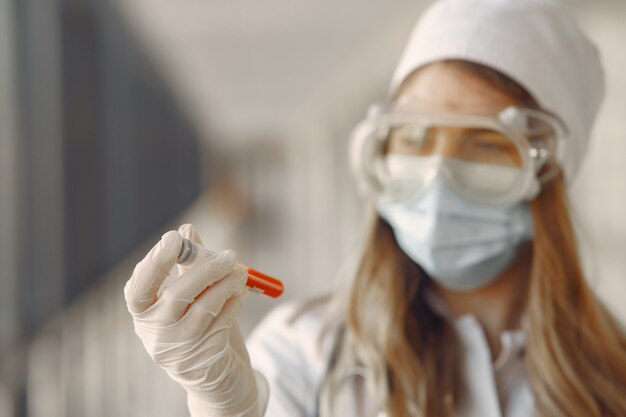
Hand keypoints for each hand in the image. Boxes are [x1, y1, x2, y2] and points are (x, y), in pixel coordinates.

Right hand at [123, 224, 265, 416]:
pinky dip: (235, 301)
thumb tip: (187, 229)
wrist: (213, 376)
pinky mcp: (207, 355)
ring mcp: (181, 347)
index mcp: (144, 314)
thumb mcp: (189, 296)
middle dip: (205, 270)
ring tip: (241, 272)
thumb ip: (188, 264)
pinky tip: (241, 292)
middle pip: (177, 295)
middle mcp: (157, 333)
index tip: (174, 239)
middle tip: (229, 254)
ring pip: (205, 307)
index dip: (154, 263)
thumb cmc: (196, 325)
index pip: (138, 290)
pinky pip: (224, 320)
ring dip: (227, 284)